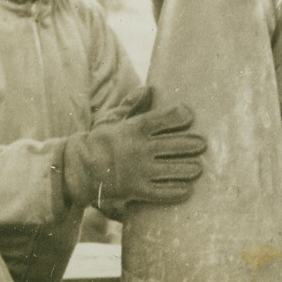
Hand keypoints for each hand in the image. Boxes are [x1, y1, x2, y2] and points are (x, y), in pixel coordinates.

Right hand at [63, 86, 205, 209]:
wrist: (79, 169)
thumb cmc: (98, 141)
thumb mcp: (112, 119)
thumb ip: (131, 104)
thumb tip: (148, 88)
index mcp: (135, 128)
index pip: (165, 118)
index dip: (180, 115)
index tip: (189, 115)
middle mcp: (140, 149)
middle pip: (175, 145)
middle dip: (192, 144)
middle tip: (202, 144)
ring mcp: (140, 171)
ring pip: (174, 170)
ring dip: (189, 168)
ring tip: (197, 168)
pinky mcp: (137, 190)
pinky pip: (163, 192)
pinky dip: (177, 191)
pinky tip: (187, 189)